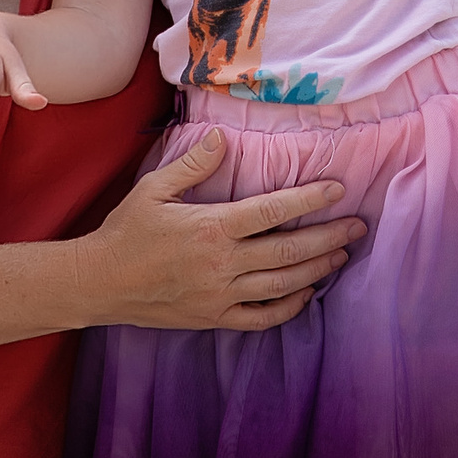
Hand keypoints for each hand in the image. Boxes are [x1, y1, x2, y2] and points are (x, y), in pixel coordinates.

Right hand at [84, 129, 368, 332]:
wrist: (99, 283)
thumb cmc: (125, 232)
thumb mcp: (154, 189)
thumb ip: (193, 164)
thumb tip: (223, 138)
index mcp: (212, 227)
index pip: (273, 210)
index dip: (309, 198)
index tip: (337, 188)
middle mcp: (223, 264)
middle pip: (289, 250)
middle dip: (329, 236)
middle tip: (359, 226)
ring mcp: (220, 295)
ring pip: (283, 285)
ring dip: (317, 269)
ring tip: (341, 254)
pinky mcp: (214, 318)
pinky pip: (262, 318)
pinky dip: (289, 308)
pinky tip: (306, 294)